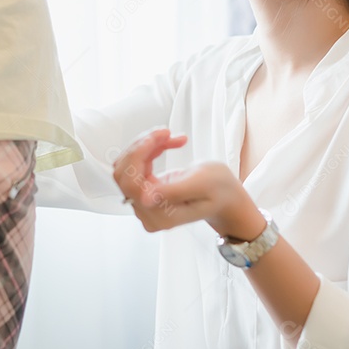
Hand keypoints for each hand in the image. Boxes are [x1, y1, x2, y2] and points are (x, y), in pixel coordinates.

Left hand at [113, 129, 262, 236]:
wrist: (225, 195)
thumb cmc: (219, 190)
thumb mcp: (202, 184)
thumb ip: (173, 192)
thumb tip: (143, 200)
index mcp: (161, 215)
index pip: (131, 183)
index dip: (138, 154)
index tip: (159, 135)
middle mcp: (148, 213)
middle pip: (124, 174)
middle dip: (141, 147)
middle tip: (166, 132)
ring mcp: (144, 204)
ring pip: (126, 167)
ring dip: (145, 146)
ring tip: (169, 136)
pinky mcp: (144, 193)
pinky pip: (134, 166)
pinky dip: (148, 150)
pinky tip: (166, 143)